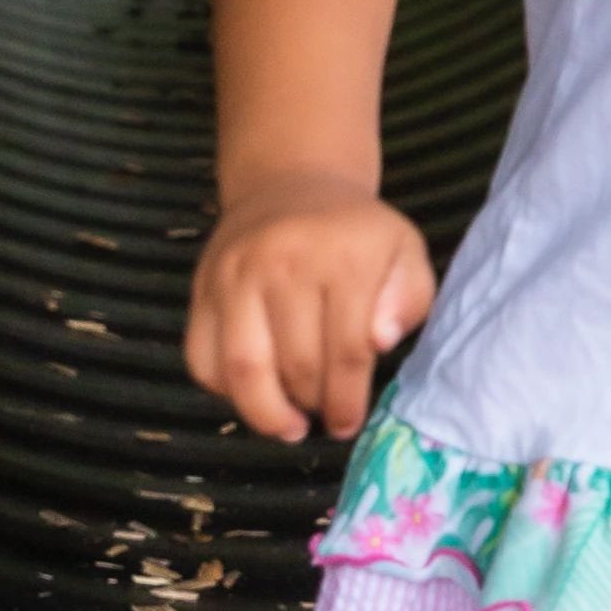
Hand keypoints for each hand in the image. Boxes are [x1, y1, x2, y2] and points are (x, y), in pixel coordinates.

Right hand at [183, 178, 434, 442]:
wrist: (293, 184)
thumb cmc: (357, 234)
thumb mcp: (404, 253)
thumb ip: (408, 299)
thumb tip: (382, 341)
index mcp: (345, 257)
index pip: (348, 350)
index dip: (348, 400)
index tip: (348, 424)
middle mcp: (284, 263)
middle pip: (296, 365)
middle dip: (313, 405)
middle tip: (322, 417)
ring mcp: (236, 275)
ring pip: (243, 368)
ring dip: (265, 412)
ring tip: (287, 426)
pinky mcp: (202, 287)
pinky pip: (202, 357)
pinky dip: (224, 391)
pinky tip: (253, 394)